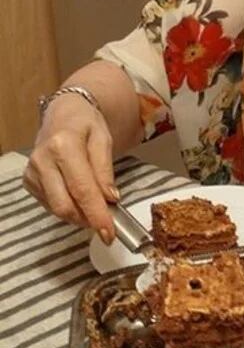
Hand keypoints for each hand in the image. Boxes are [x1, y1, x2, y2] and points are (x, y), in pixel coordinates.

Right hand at [23, 97, 118, 242]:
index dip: (97, 214)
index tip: (110, 233)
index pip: (82, 189)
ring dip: (79, 215)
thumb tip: (110, 199)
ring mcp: (32, 172)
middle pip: (65, 205)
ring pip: (56, 209)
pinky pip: (50, 204)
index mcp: (63, 145)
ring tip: (95, 208)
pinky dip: (68, 207)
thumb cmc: (86, 125)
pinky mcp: (28, 181)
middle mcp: (43, 160)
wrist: (63, 114)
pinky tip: (78, 198)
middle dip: (87, 220)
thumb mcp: (103, 139)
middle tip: (106, 224)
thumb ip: (105, 170)